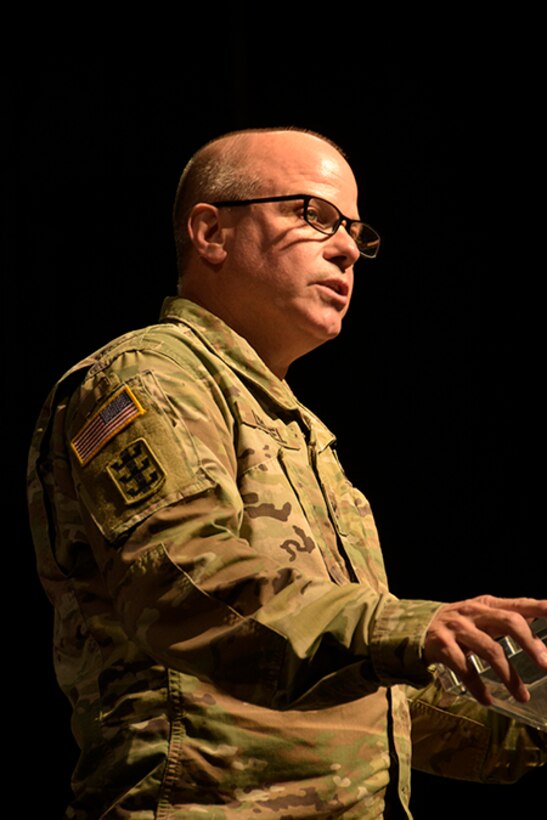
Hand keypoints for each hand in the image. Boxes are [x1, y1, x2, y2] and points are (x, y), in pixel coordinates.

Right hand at [423, 595, 546, 705]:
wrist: (417, 628)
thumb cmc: (458, 623)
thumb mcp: (480, 615)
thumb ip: (506, 617)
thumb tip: (536, 621)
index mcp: (486, 604)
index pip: (517, 604)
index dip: (538, 608)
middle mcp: (473, 613)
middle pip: (507, 622)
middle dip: (529, 644)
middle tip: (546, 665)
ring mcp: (457, 628)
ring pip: (490, 650)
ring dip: (509, 675)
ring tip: (522, 695)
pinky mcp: (442, 646)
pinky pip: (465, 669)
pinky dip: (478, 687)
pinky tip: (487, 700)